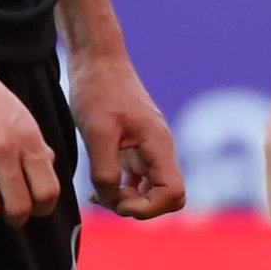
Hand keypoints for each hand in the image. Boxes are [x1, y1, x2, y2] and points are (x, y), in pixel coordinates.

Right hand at [0, 43, 62, 221]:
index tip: (35, 209)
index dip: (44, 208)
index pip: (47, 191)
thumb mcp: (17, 112)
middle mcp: (2, 150)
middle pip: (19, 207)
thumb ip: (33, 143)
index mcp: (26, 138)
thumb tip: (47, 169)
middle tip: (8, 212)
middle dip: (16, 216)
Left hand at [69, 47, 185, 220]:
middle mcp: (158, 150)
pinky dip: (121, 190)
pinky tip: (99, 189)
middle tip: (108, 198)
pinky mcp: (133, 148)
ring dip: (129, 200)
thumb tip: (112, 199)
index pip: (173, 193)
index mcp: (158, 146)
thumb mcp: (97, 131)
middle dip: (140, 207)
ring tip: (99, 194)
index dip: (149, 208)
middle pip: (167, 197)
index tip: (119, 203)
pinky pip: (137, 180)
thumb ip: (105, 169)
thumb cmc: (98, 90)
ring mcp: (147, 150)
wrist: (96, 61)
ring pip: (151, 191)